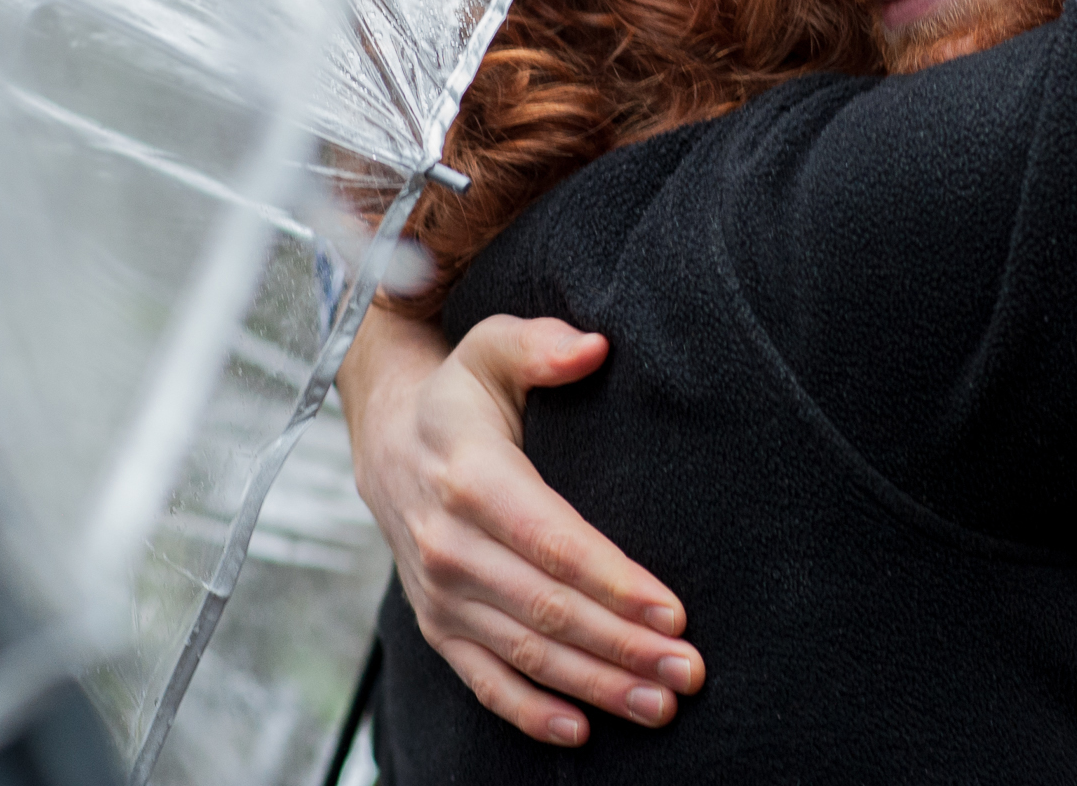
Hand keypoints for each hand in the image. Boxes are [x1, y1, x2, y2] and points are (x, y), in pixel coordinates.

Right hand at [337, 306, 703, 745]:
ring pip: (525, 653)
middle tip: (689, 670)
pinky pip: (482, 680)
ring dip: (596, 685)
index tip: (674, 611)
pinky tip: (582, 729)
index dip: (614, 583)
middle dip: (623, 647)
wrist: (387, 438)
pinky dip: (529, 712)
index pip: (553, 542)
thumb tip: (594, 348)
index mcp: (471, 477)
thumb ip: (541, 346)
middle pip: (548, 610)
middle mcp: (448, 544)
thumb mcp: (493, 347)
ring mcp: (439, 592)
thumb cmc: (461, 392)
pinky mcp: (437, 624)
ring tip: (660, 704)